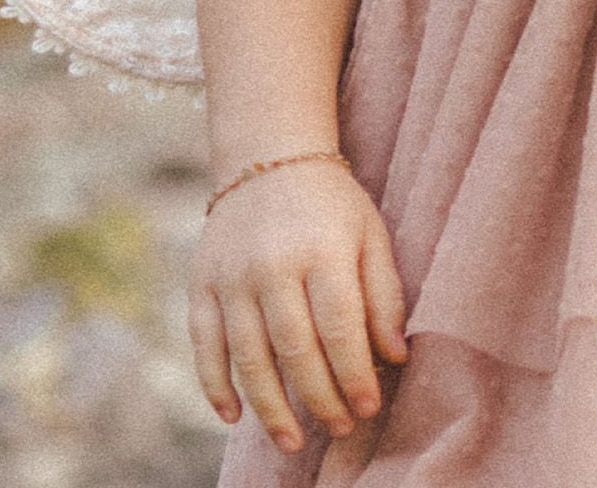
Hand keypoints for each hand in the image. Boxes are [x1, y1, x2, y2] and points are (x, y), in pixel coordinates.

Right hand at [187, 158, 409, 453]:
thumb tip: (395, 357)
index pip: (340, 327)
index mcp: (322, 249)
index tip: (368, 407)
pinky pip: (205, 347)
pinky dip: (215, 387)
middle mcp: (273, 265)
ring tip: (292, 441)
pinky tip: (234, 416)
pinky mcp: (202, 285)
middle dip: (319, 399)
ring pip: (248, 358)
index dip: (354, 375)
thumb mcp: (370, 233)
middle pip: (294, 350)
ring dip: (270, 408)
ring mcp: (232, 277)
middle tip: (338, 429)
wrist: (267, 156)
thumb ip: (383, 294)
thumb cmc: (330, 203)